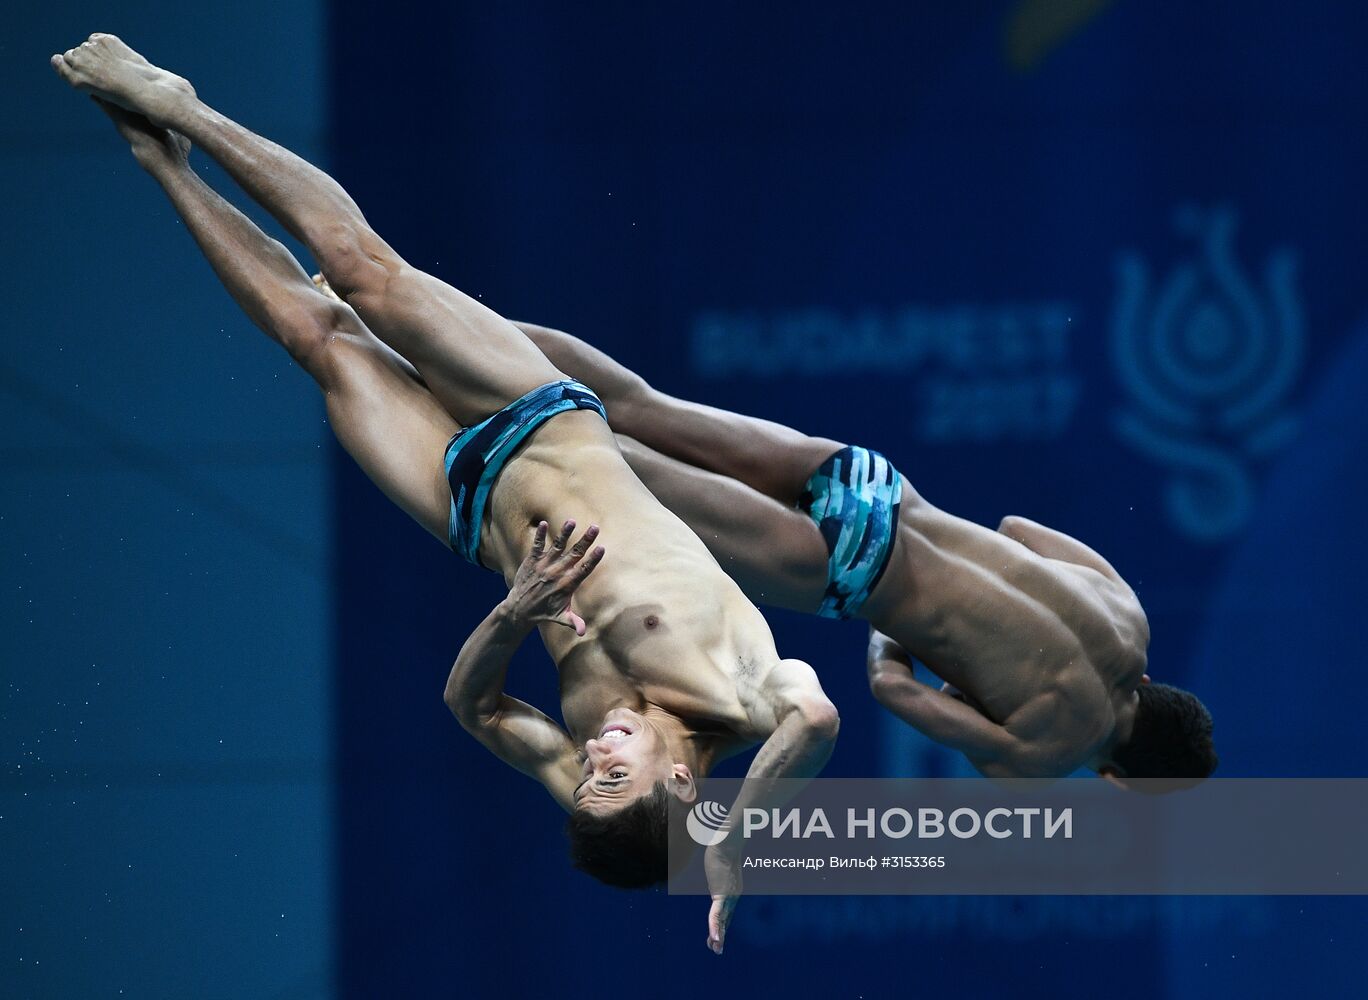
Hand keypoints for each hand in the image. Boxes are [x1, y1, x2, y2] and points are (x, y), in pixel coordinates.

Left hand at [505, 520, 603, 635]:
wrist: (519, 609)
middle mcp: (556, 573)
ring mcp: (543, 566)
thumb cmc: (544, 612)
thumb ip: (574, 622)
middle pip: (574, 554)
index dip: (593, 559)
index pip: (583, 570)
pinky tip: (544, 524)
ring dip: (564, 534)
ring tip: (572, 521)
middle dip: (585, 541)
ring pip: (556, 547)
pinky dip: (539, 536)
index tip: (602, 548)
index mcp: (567, 584)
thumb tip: (583, 633)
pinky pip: (536, 546)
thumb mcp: (561, 617)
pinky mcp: (531, 561)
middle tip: (595, 528)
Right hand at [704, 840, 742, 954]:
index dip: (722, 925)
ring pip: (722, 920)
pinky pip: (717, 914)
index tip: (717, 936)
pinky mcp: (721, 894)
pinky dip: (715, 928)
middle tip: (717, 950)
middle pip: (726, 919)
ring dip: (718, 936)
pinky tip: (715, 938)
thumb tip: (714, 860)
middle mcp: (733, 895)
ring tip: (716, 948)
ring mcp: (728, 896)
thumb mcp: (720, 863)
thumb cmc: (723, 848)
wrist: (726, 842)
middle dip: (721, 935)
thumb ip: (718, 868)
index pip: (727, 911)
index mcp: (733, 890)